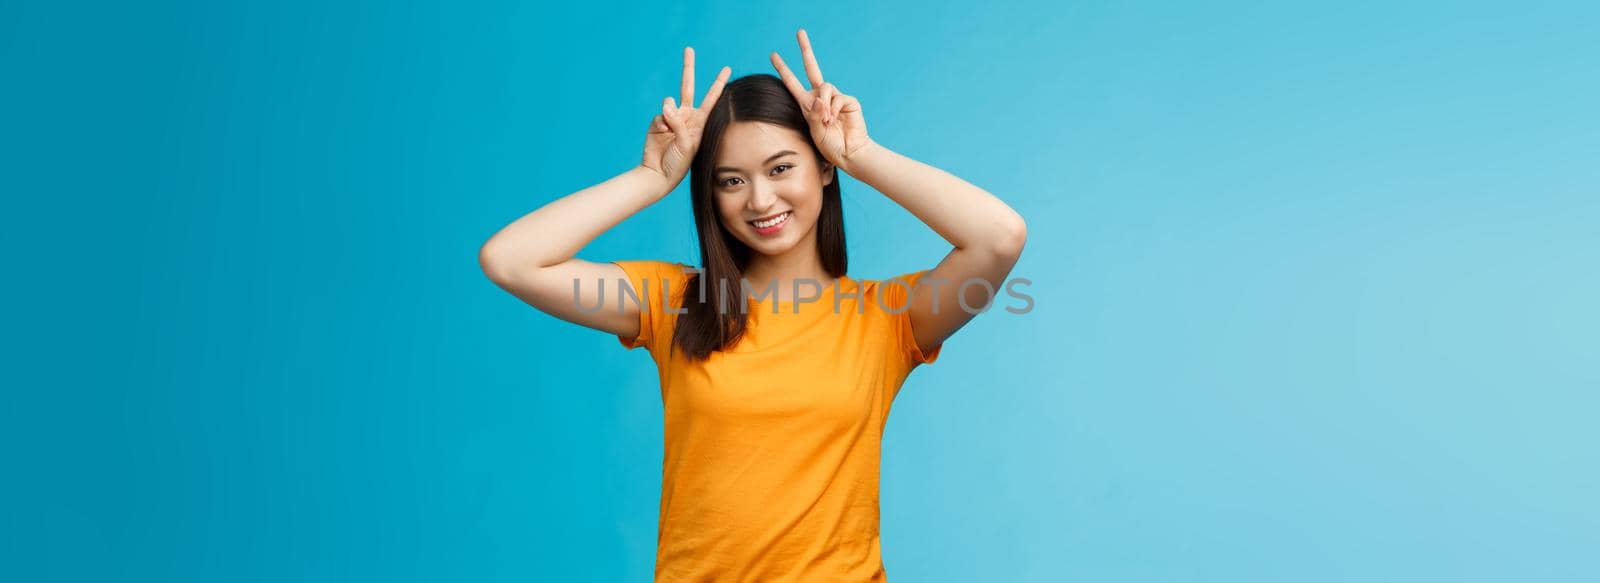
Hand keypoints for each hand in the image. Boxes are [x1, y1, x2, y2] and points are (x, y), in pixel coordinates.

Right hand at [641, 47, 730, 185]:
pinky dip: (660, 124)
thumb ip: (679, 123)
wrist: (658, 175)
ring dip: (670, 113)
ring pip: (670, 100)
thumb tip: (666, 104)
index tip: (726, 68)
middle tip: (689, 49)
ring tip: (670, 131)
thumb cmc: (679, 164)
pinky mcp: (657, 121)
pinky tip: (662, 135)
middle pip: (688, 86)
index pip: (712, 98)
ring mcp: (671, 118)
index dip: (718, 83)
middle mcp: (686, 117)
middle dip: (688, 67)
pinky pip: (659, 114)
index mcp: (701, 122)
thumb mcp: (688, 145)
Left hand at [770, 29, 872, 172]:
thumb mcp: (814, 130)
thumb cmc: (829, 145)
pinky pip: (838, 97)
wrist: (848, 153)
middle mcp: (820, 97)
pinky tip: (836, 119)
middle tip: (799, 32)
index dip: (783, 69)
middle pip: (812, 67)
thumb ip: (813, 113)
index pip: (792, 82)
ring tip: (827, 121)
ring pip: (824, 87)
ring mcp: (835, 97)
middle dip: (805, 49)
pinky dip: (834, 109)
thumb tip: (820, 98)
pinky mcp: (848, 101)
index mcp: (807, 103)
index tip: (773, 55)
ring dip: (824, 104)